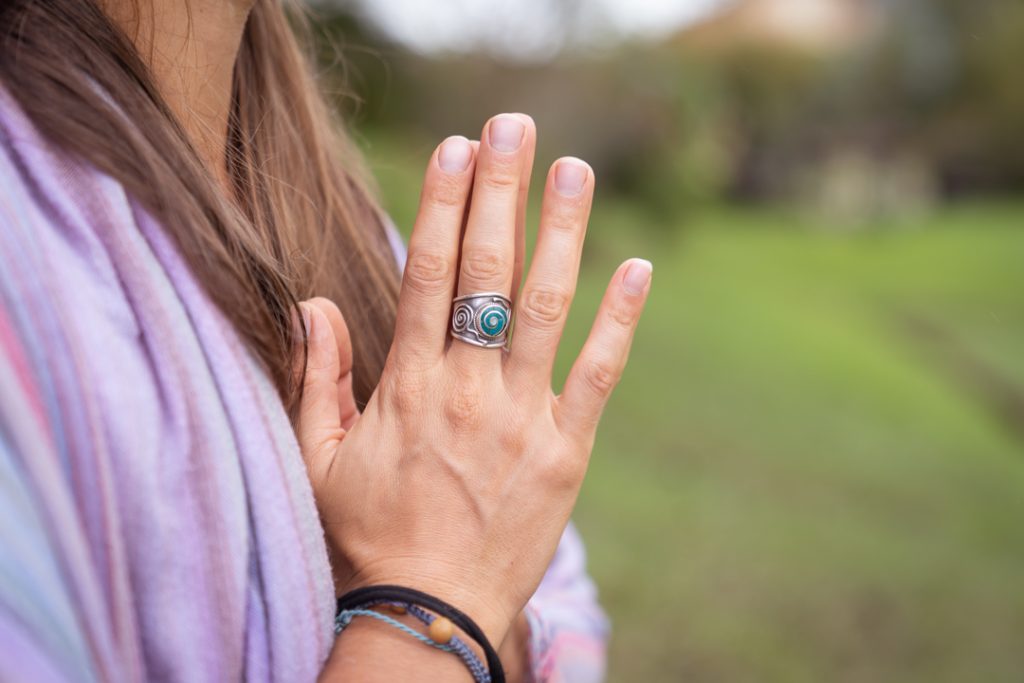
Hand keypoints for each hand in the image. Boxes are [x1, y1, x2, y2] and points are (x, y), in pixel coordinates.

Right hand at [297, 114, 650, 644]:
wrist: (430, 618)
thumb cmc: (368, 538)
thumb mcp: (319, 460)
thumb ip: (320, 378)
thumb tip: (317, 304)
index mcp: (408, 388)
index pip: (430, 275)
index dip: (446, 205)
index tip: (459, 149)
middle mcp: (468, 391)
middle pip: (489, 272)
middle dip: (503, 192)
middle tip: (516, 127)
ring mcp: (523, 419)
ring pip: (547, 307)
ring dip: (562, 233)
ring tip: (575, 170)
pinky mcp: (566, 452)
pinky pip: (599, 374)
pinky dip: (620, 319)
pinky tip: (637, 267)